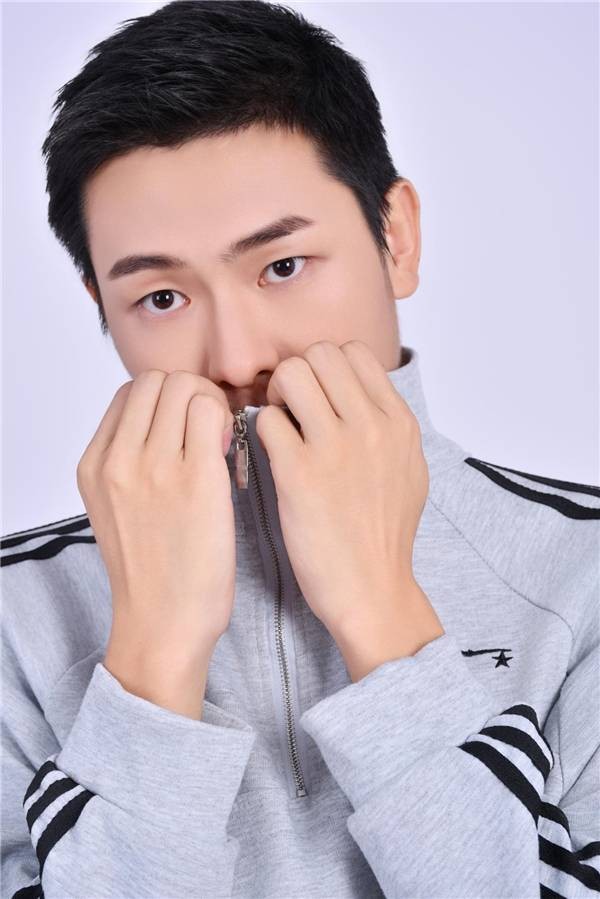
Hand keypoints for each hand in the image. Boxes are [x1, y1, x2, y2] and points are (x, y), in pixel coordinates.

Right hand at [76, 370, 236, 668]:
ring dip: (211, 405)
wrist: (163, 624)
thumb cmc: (152, 572)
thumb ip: (132, 461)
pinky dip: (229, 423)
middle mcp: (119, 460)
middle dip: (190, 393)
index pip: (130, 392)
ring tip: (220, 443)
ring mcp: (156, 468)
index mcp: (95, 464)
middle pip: (158, 380)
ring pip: (187, 387)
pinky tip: (233, 455)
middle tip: (209, 428)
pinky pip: (213, 414)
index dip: (165, 399)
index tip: (184, 426)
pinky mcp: (198, 480)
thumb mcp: (118, 508)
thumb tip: (173, 420)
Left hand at [255, 340, 441, 653]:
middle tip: (289, 408)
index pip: (354, 353)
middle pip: (319, 354)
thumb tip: (356, 394)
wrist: (372, 589)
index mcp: (399, 422)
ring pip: (290, 376)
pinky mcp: (299, 474)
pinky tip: (269, 457)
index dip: (326, 367)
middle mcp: (372, 426)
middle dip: (297, 375)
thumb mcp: (408, 469)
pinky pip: (266, 420)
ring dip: (275, 396)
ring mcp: (336, 448)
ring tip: (277, 428)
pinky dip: (260, 432)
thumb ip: (385, 426)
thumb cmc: (383, 535)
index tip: (317, 396)